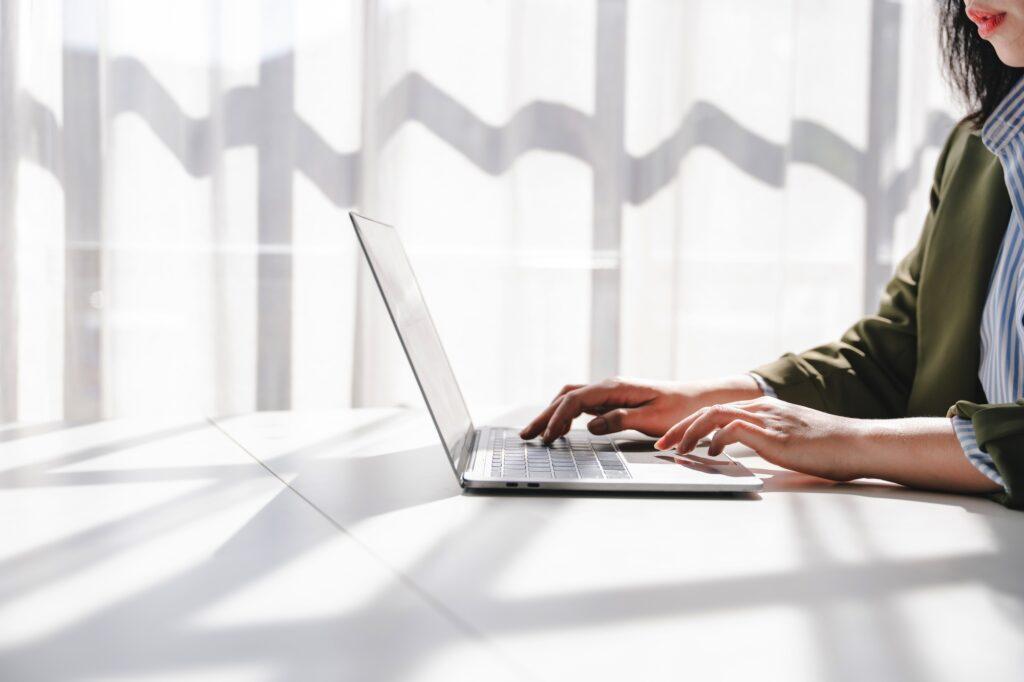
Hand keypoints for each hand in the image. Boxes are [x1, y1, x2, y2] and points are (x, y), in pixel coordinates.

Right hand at [520, 375, 762, 442]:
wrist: (700, 399)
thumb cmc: (682, 409)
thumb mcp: (653, 418)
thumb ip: (620, 420)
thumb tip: (590, 425)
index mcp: (615, 387)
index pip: (576, 400)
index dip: (558, 418)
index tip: (547, 437)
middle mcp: (609, 386)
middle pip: (566, 397)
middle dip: (545, 416)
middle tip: (527, 436)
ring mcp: (610, 393)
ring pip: (571, 399)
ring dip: (551, 414)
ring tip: (536, 433)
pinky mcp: (613, 401)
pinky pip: (582, 405)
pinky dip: (565, 414)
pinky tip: (559, 427)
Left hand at [655, 396, 861, 480]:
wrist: (858, 444)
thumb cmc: (829, 449)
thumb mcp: (789, 441)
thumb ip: (764, 441)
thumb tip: (739, 453)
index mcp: (764, 409)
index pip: (717, 410)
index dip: (691, 425)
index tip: (673, 440)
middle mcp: (762, 409)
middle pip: (708, 411)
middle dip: (680, 428)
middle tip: (661, 445)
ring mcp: (767, 419)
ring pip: (714, 416)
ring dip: (690, 433)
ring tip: (675, 451)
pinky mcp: (773, 434)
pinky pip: (732, 429)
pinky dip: (715, 440)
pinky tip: (709, 454)